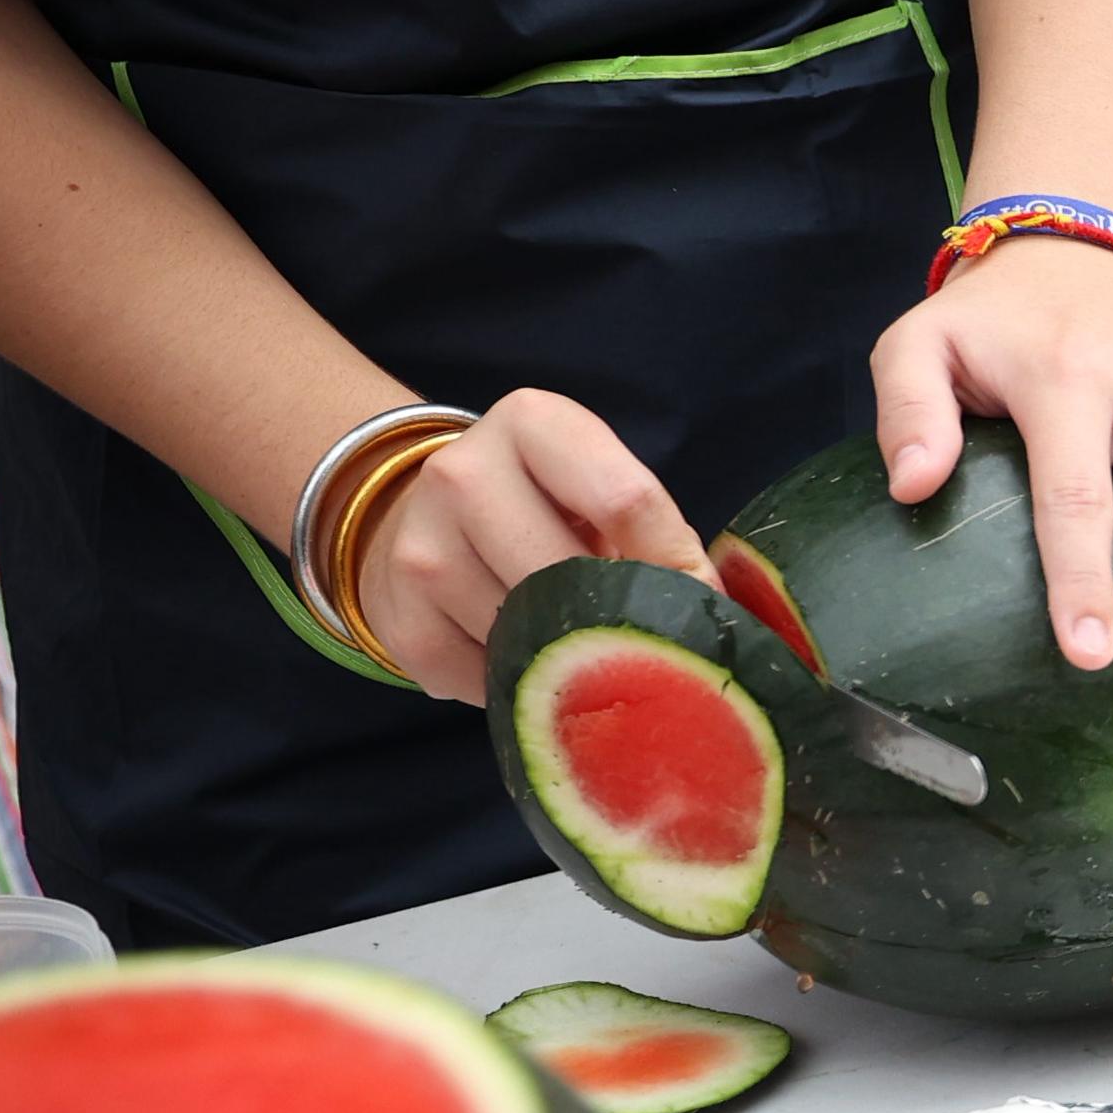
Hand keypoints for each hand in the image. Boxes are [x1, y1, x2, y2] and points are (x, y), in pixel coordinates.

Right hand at [351, 387, 708, 701]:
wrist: (421, 517)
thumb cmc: (542, 505)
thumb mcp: (597, 488)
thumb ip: (652, 534)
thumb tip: (714, 614)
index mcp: (532, 423)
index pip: (626, 500)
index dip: (676, 567)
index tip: (700, 606)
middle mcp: (463, 472)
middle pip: (571, 575)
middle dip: (620, 622)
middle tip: (648, 647)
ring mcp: (421, 545)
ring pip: (527, 635)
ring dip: (566, 659)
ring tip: (578, 649)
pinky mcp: (398, 616)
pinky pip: (483, 679)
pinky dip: (517, 688)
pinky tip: (524, 665)